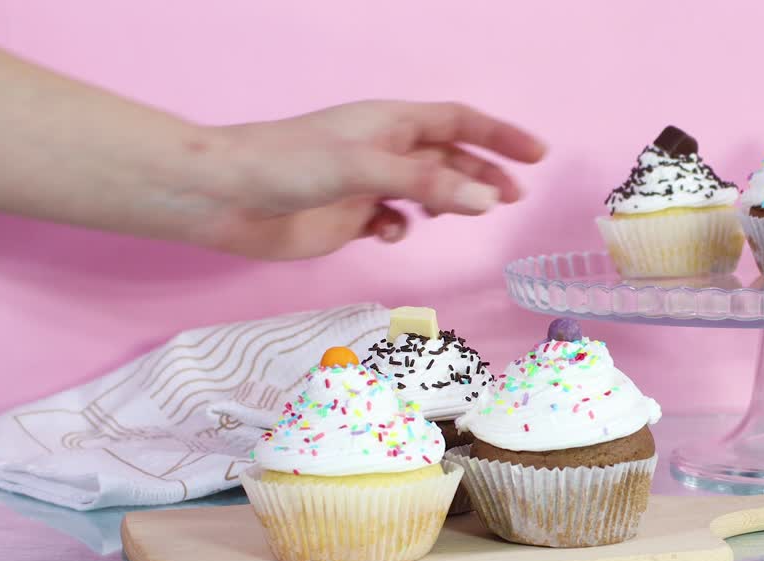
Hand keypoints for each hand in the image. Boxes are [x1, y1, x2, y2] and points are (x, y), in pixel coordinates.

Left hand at [190, 100, 545, 259]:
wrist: (227, 197)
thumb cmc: (290, 164)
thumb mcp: (367, 169)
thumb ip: (428, 186)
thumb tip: (487, 200)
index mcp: (390, 123)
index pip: (459, 122)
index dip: (499, 136)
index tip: (537, 154)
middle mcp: (383, 150)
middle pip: (449, 159)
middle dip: (483, 175)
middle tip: (515, 197)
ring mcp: (366, 184)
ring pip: (425, 192)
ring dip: (450, 203)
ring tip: (471, 216)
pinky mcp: (348, 217)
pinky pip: (393, 221)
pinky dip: (403, 229)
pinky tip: (394, 235)